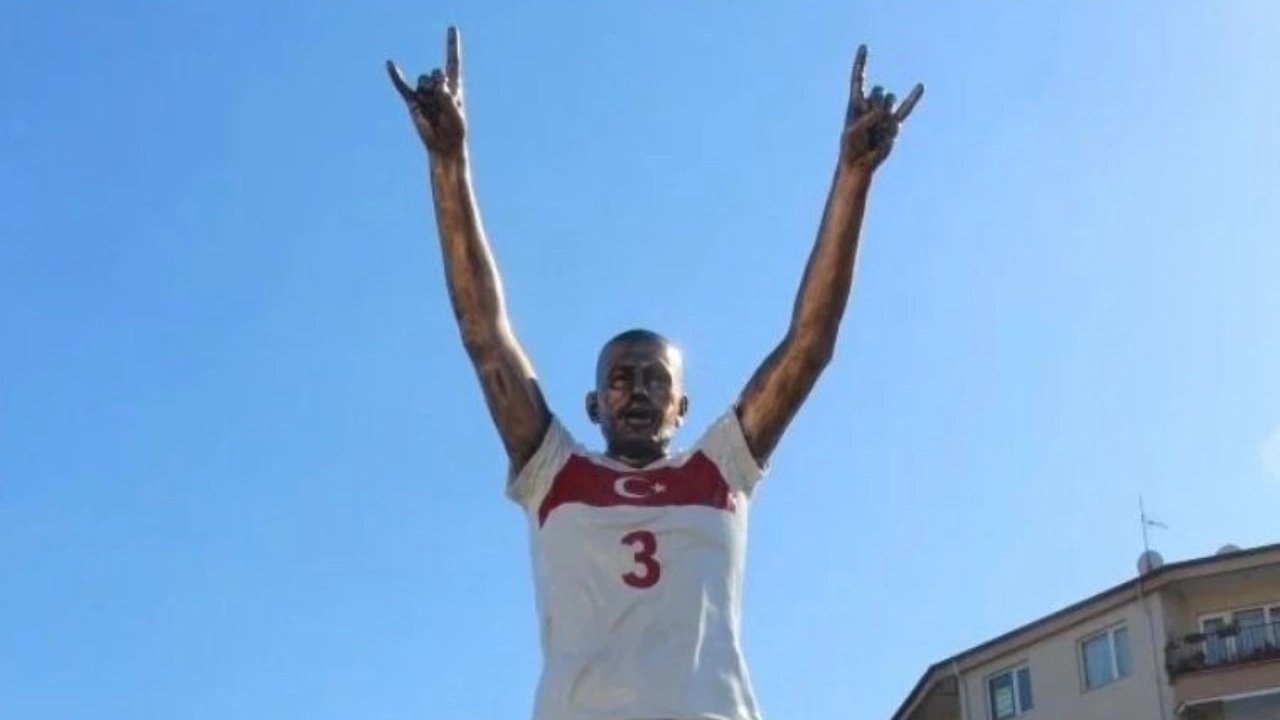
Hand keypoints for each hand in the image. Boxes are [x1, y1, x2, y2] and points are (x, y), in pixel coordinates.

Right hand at [387, 26, 466, 156]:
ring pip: (423, 81)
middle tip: (442, 104)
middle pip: (435, 73)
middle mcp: (438, 86)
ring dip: (427, 94)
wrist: (443, 146)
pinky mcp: (413, 102)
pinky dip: (395, 76)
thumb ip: (447, 98)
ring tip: (432, 111)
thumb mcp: (456, 114)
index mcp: (453, 86)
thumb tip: (436, 85)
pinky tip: (389, 63)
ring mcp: (424, 93)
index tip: (452, 28)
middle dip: (438, 86)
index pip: (453, 62)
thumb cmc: (455, 130)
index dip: (452, 45)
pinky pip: (402, 86)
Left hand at [841, 45, 922, 173]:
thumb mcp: (854, 131)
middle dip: (875, 106)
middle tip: (867, 126)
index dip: (861, 63)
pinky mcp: (892, 123)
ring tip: (876, 132)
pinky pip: (905, 109)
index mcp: (855, 103)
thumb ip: (869, 119)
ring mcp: (882, 113)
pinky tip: (920, 85)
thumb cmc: (851, 147)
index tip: (864, 47)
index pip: (858, 78)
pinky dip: (913, 98)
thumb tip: (886, 112)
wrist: (860, 163)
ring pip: (890, 102)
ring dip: (884, 116)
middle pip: (879, 92)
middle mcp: (869, 104)